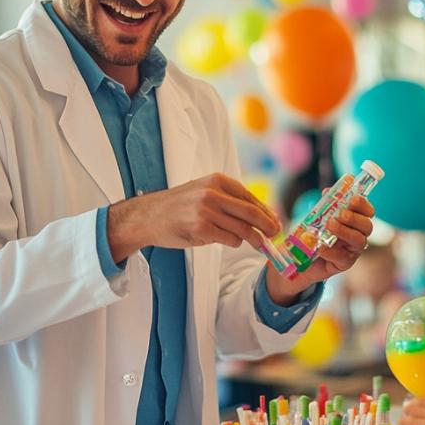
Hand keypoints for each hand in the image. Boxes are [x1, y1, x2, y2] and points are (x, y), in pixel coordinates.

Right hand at [107, 173, 280, 258]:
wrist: (148, 216)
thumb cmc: (179, 206)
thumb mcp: (204, 191)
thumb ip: (229, 199)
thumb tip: (260, 214)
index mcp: (217, 181)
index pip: (250, 197)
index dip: (267, 212)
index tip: (275, 222)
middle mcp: (213, 193)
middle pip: (251, 213)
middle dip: (268, 226)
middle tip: (275, 235)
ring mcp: (206, 211)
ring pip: (243, 229)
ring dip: (252, 239)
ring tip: (256, 243)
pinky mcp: (201, 229)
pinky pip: (229, 239)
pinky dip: (233, 242)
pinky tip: (226, 240)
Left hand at [264, 195, 375, 304]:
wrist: (296, 259)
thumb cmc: (308, 235)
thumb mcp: (314, 217)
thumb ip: (323, 205)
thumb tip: (327, 191)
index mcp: (353, 221)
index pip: (367, 212)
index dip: (363, 205)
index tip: (352, 199)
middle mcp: (356, 235)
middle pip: (367, 226)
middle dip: (355, 218)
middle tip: (341, 214)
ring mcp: (351, 251)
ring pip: (359, 241)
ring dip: (345, 231)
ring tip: (329, 225)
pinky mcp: (342, 264)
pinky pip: (343, 258)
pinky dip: (332, 251)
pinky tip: (321, 247)